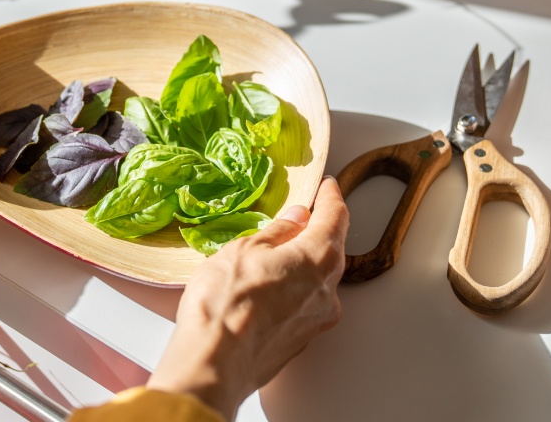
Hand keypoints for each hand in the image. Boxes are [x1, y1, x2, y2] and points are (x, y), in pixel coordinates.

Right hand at [147, 177, 348, 419]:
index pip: (336, 217)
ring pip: (319, 280)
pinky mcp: (301, 342)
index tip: (328, 186)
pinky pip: (305, 305)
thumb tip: (297, 218)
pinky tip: (273, 286)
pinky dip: (295, 290)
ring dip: (305, 263)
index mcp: (319, 257)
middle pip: (332, 250)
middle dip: (320, 230)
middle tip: (304, 216)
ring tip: (281, 252)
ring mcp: (316, 320)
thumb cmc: (225, 302)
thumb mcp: (246, 249)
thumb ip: (278, 231)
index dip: (331, 197)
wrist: (214, 364)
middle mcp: (327, 290)